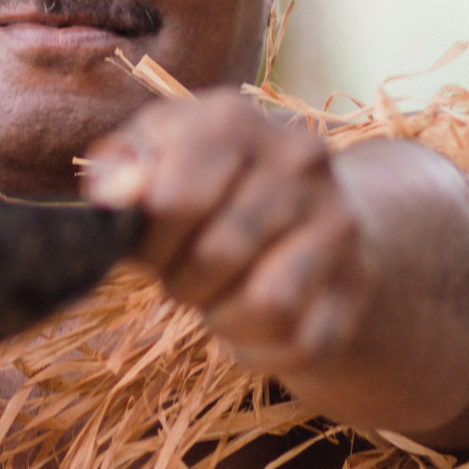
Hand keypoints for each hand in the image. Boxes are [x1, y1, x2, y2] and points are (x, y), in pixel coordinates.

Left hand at [81, 91, 371, 372]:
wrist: (301, 205)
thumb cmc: (202, 187)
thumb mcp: (152, 161)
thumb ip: (119, 172)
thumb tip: (110, 193)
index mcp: (233, 118)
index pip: (175, 204)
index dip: (146, 242)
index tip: (145, 244)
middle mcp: (299, 158)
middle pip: (218, 257)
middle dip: (181, 281)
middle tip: (182, 272)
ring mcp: (339, 218)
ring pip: (270, 304)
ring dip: (225, 316)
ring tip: (218, 294)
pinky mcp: (358, 280)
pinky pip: (302, 344)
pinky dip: (260, 349)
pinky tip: (249, 322)